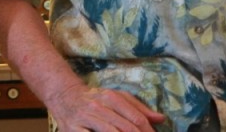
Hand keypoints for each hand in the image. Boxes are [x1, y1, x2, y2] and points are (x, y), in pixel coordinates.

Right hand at [45, 82, 165, 131]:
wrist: (64, 96)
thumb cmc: (95, 99)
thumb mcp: (116, 97)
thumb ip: (138, 108)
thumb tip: (161, 119)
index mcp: (111, 97)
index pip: (136, 118)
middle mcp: (99, 106)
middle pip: (126, 128)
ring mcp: (85, 118)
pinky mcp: (73, 129)